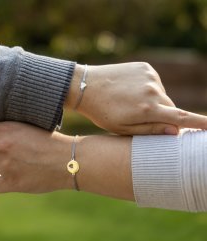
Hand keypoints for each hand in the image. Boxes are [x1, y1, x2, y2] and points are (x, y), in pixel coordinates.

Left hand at [0, 122, 133, 199]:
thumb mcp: (30, 129)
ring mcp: (5, 166)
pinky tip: (6, 178)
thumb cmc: (52, 142)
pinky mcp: (11, 183)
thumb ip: (8, 133)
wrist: (68, 159)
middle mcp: (1, 147)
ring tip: (11, 166)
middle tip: (5, 153)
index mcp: (7, 129)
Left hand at [65, 63, 206, 134]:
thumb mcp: (123, 129)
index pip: (181, 117)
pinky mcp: (145, 67)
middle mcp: (152, 91)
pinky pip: (154, 82)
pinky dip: (148, 89)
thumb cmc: (102, 112)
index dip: (200, 123)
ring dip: (153, 101)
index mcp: (147, 109)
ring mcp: (149, 76)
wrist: (87, 86)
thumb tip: (175, 131)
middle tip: (141, 117)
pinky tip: (131, 91)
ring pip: (162, 95)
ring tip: (131, 103)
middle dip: (162, 115)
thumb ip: (150, 130)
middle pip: (170, 107)